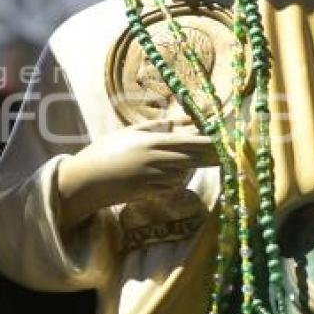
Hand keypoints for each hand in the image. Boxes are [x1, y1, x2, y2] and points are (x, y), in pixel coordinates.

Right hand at [56, 126, 217, 229]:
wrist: (85, 181)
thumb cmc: (104, 152)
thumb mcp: (128, 133)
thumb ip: (155, 126)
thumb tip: (180, 120)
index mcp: (151, 142)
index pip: (188, 142)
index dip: (209, 142)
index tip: (225, 140)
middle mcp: (155, 161)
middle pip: (192, 159)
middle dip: (210, 156)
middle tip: (228, 153)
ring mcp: (152, 179)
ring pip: (182, 174)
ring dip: (188, 169)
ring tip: (191, 161)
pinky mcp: (149, 194)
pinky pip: (170, 186)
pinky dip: (175, 180)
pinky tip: (170, 174)